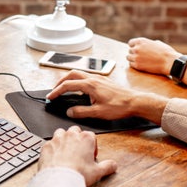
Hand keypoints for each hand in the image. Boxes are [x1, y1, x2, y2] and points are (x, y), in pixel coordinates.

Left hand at [39, 126, 116, 186]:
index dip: (92, 145)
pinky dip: (52, 148)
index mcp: (85, 139)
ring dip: (64, 139)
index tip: (91, 155)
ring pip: (61, 132)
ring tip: (66, 152)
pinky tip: (55, 157)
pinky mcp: (46, 146)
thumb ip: (107, 166)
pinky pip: (50, 143)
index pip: (91, 136)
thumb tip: (113, 165)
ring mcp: (57, 139)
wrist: (59, 180)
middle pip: (76, 131)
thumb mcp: (97, 172)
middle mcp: (71, 135)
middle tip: (79, 152)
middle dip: (77, 139)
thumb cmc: (78, 174)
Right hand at [45, 69, 167, 123]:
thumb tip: (69, 112)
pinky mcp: (103, 81)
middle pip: (72, 74)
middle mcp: (93, 78)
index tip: (51, 97)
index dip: (57, 91)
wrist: (135, 102)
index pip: (68, 85)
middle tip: (55, 90)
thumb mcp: (98, 112)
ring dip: (70, 79)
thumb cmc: (119, 106)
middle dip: (61, 81)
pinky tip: (80, 89)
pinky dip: (78, 80)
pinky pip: (87, 76)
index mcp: (90, 85)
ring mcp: (99, 78)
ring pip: (79, 73)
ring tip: (65, 88)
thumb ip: (81, 112)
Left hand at [127, 37, 179, 75]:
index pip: (131, 43)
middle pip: (130, 51)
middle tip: (141, 57)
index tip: (137, 49)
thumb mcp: (157, 43)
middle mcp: (137, 48)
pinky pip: (131, 64)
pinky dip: (135, 65)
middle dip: (134, 53)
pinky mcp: (137, 65)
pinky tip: (141, 65)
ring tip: (140, 61)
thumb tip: (147, 45)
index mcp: (141, 41)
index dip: (134, 46)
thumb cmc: (166, 52)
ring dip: (133, 59)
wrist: (169, 62)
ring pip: (128, 57)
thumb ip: (149, 43)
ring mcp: (136, 57)